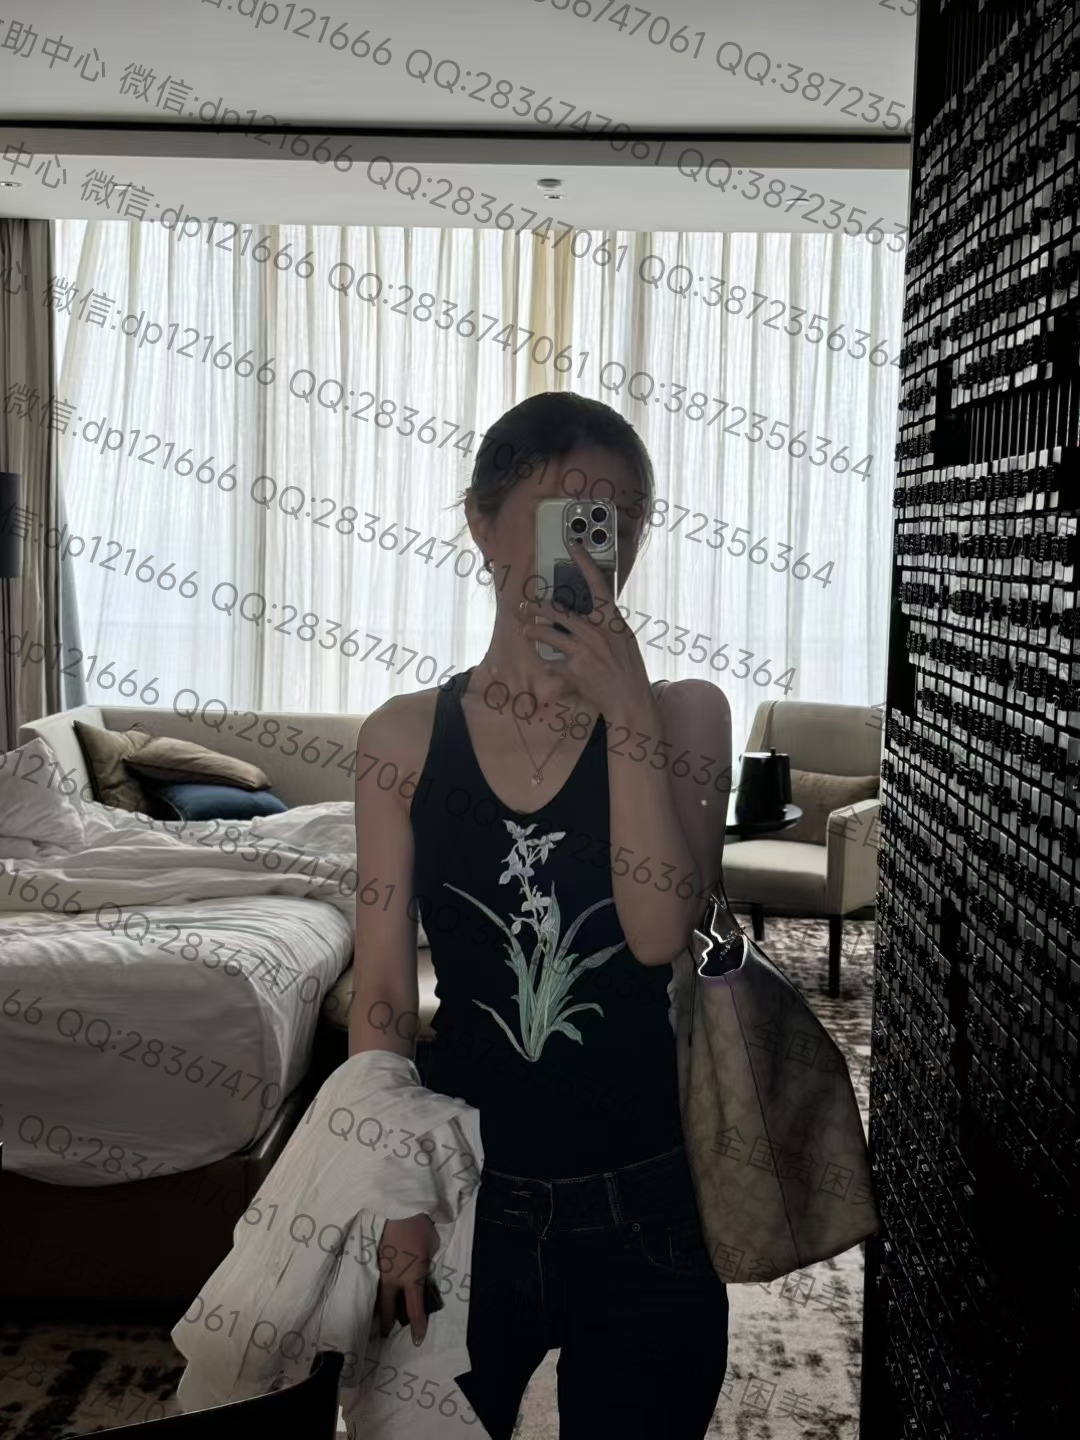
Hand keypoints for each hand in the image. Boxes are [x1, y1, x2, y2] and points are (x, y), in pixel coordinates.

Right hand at [375, 1213, 439, 1343]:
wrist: (399, 1208)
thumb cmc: (420, 1228)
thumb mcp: (432, 1248)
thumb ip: (425, 1263)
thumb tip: (421, 1266)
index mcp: (411, 1279)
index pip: (414, 1310)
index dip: (417, 1327)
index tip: (417, 1340)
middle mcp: (394, 1279)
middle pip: (387, 1308)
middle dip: (386, 1322)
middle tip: (384, 1332)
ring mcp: (381, 1269)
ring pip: (379, 1294)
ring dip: (380, 1305)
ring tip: (379, 1312)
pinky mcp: (374, 1258)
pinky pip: (376, 1279)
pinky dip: (378, 1287)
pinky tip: (379, 1286)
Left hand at [518, 545, 656, 724]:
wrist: (628, 698)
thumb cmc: (628, 668)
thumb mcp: (624, 639)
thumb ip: (607, 623)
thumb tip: (594, 611)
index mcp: (611, 621)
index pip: (598, 584)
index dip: (585, 562)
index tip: (574, 546)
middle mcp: (595, 632)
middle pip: (557, 611)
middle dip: (537, 608)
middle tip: (527, 606)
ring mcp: (582, 650)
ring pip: (546, 634)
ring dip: (533, 631)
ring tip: (527, 630)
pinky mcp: (572, 669)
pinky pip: (551, 662)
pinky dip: (549, 664)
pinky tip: (547, 665)